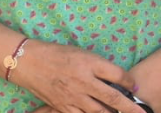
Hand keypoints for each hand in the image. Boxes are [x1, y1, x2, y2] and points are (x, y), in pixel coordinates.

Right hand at [10, 40, 137, 112]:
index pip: (117, 74)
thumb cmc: (55, 54)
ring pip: (100, 112)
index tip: (133, 86)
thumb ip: (98, 66)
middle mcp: (82, 81)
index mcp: (88, 63)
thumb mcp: (80, 53)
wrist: (27, 62)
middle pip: (113, 97)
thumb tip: (116, 81)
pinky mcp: (63, 106)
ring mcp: (73, 96)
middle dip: (131, 108)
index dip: (129, 82)